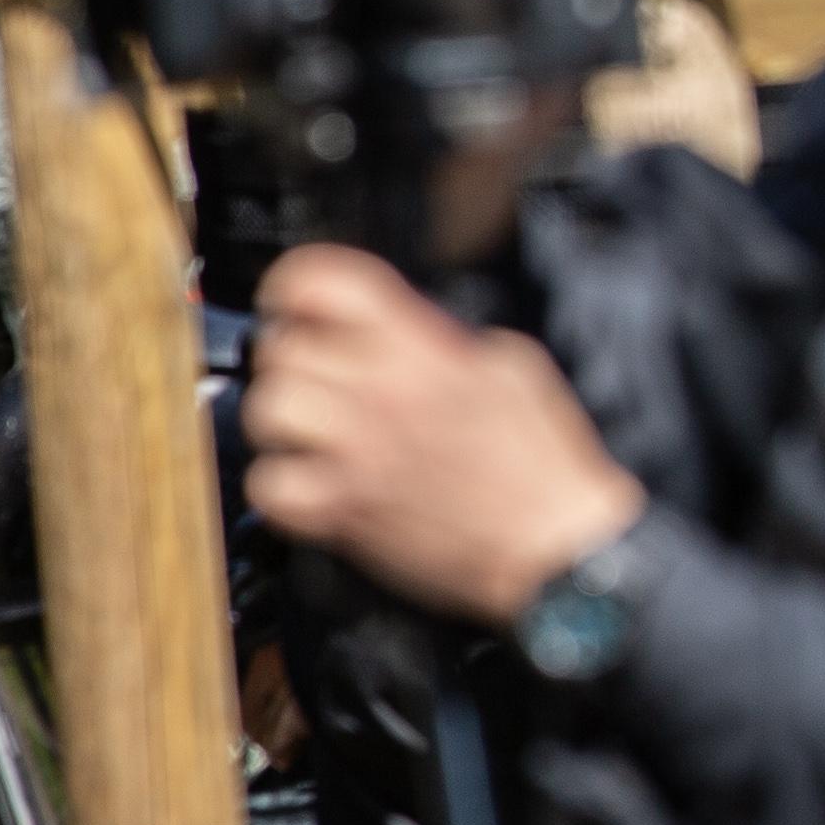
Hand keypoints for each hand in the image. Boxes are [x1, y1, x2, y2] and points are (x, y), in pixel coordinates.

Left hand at [238, 245, 642, 626]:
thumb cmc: (544, 460)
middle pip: (283, 349)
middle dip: (294, 356)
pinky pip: (272, 486)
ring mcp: (357, 454)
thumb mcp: (511, 365)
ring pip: (268, 410)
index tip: (298, 304)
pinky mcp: (344, 511)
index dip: (296, 286)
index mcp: (423, 349)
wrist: (555, 543)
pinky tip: (312, 479)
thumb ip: (444, 341)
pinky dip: (282, 483)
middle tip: (318, 373)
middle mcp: (381, 393)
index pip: (322, 281)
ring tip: (311, 427)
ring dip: (284, 416)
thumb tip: (400, 336)